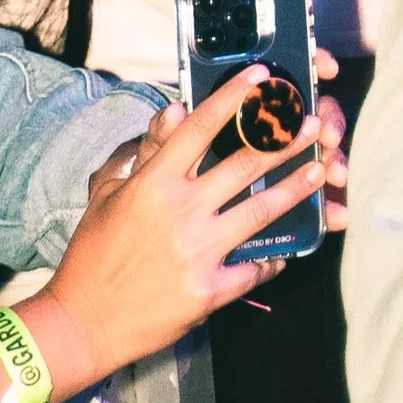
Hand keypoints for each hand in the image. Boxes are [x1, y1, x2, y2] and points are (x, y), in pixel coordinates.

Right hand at [26, 65, 348, 381]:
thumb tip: (174, 111)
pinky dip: (271, 260)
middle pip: (244, 165)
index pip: (199, 128)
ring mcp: (197, 253)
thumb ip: (145, 153)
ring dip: (295, 188)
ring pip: (260, 211)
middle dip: (285, 141)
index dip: (233, 98)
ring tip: (321, 170)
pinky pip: (251, 270)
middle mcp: (180, 213)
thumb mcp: (108, 196)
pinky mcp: (207, 292)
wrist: (81, 325)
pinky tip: (286, 251)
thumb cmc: (92, 256)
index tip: (262, 76)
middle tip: (314, 124)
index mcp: (152, 185)